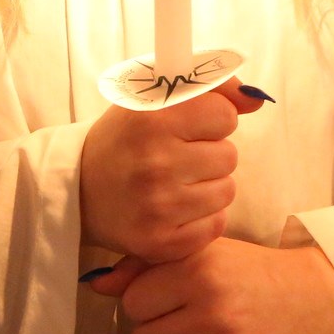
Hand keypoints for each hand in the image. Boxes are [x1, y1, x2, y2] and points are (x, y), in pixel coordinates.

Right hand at [79, 83, 265, 262]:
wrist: (76, 192)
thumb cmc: (123, 140)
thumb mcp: (154, 100)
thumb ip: (210, 90)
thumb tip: (256, 99)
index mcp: (152, 120)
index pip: (224, 115)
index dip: (210, 120)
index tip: (187, 127)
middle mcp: (155, 163)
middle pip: (229, 155)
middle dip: (210, 154)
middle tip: (178, 158)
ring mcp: (158, 207)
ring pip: (226, 191)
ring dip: (209, 186)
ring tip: (176, 183)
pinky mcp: (161, 243)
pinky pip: (216, 225)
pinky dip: (202, 218)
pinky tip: (176, 208)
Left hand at [99, 239, 333, 333]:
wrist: (316, 299)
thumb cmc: (252, 273)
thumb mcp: (205, 252)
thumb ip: (147, 264)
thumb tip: (97, 284)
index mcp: (201, 271)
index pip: (133, 302)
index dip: (149, 300)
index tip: (172, 297)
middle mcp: (213, 314)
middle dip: (158, 333)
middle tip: (186, 322)